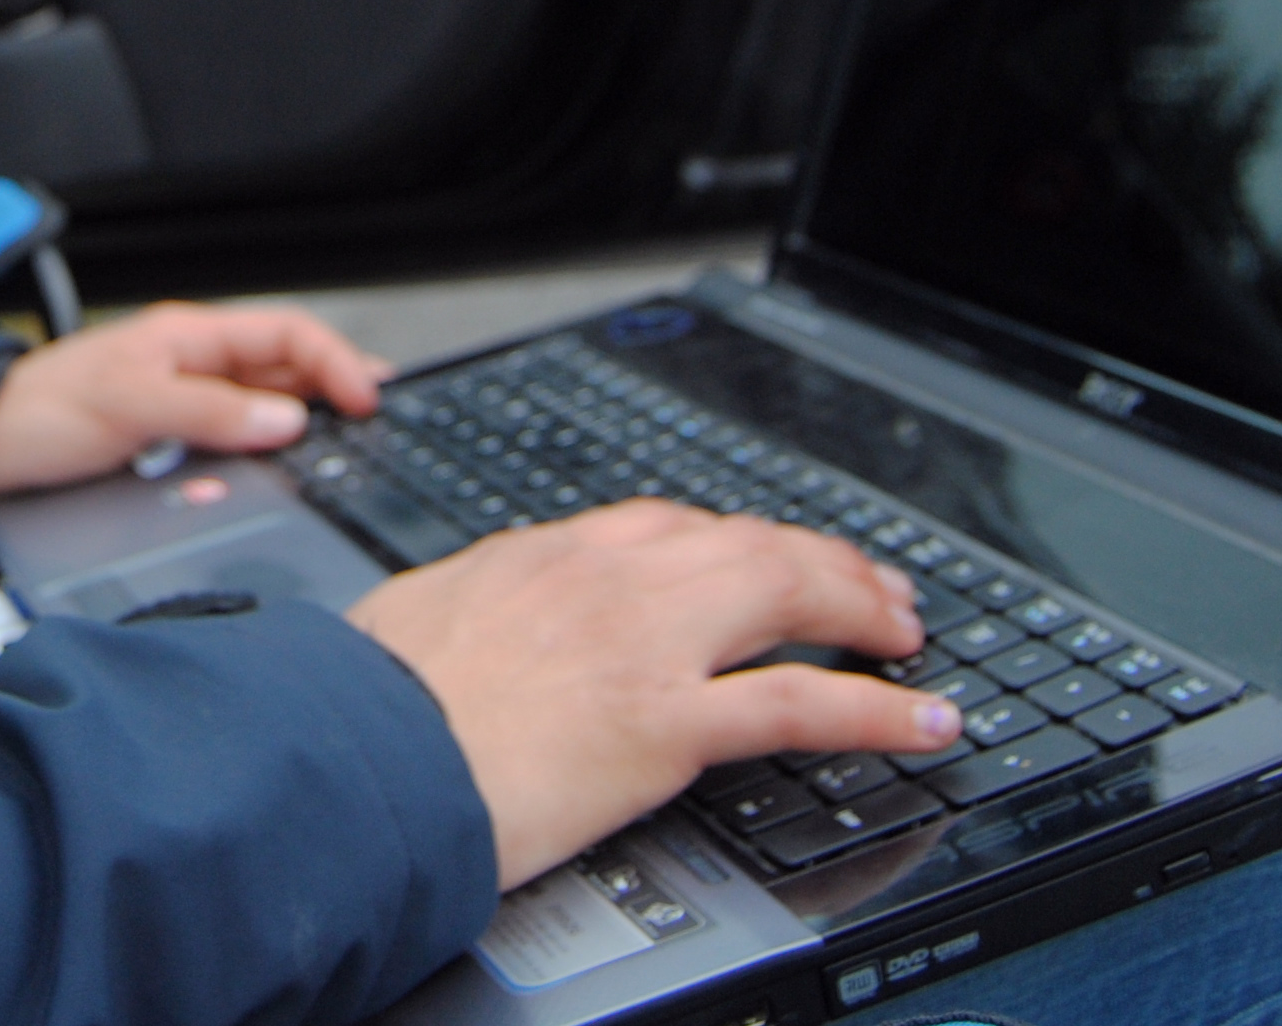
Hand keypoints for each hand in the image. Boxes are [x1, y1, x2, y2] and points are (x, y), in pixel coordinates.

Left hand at [0, 303, 389, 499]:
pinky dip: (259, 469)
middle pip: (287, 376)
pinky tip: (270, 484)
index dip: (335, 363)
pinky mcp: (170, 450)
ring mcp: (185, 409)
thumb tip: (286, 421)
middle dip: (333, 399)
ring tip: (335, 460)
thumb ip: (207, 411)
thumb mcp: (128, 404)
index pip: (287, 335)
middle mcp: (194, 369)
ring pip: (265, 418)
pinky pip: (233, 454)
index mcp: (190, 338)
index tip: (368, 401)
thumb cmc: (38, 410)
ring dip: (300, 438)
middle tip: (375, 431)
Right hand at [344, 502, 956, 889]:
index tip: (769, 556)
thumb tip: (469, 622)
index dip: (739, 541)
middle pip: (750, 545)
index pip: (670, 526)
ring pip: (789, 596)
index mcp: (545, 555)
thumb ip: (472, 609)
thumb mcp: (419, 618)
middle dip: (827, 562)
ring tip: (909, 632)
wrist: (356, 754)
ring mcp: (646, 647)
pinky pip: (801, 706)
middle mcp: (608, 581)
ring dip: (864, 608)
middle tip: (875, 590)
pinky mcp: (667, 724)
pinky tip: (925, 719)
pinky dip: (880, 710)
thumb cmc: (365, 701)